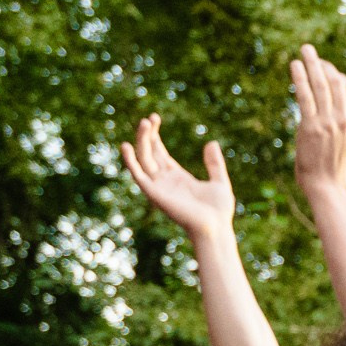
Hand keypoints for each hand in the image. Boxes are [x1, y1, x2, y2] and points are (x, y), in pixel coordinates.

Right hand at [121, 113, 236, 243]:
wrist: (215, 228)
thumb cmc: (218, 210)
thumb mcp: (219, 181)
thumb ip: (214, 163)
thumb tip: (211, 142)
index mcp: (177, 176)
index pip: (159, 152)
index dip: (155, 136)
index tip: (154, 118)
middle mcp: (164, 180)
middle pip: (150, 153)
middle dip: (148, 135)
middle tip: (149, 118)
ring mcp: (158, 186)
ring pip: (143, 160)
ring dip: (141, 142)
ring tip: (144, 123)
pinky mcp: (154, 193)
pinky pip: (138, 175)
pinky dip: (130, 161)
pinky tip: (126, 146)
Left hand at [290, 44, 345, 197]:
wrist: (329, 188)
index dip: (339, 77)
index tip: (327, 70)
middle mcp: (343, 119)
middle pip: (336, 83)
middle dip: (324, 65)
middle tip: (312, 52)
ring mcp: (327, 121)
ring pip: (321, 85)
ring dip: (312, 64)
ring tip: (305, 50)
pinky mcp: (310, 126)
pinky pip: (305, 96)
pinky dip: (300, 79)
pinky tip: (295, 65)